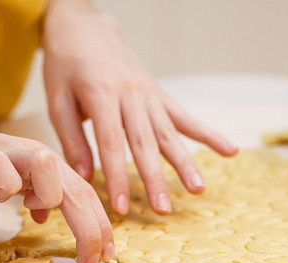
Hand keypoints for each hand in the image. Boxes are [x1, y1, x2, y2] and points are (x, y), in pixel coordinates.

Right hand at [0, 110, 113, 262]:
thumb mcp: (6, 181)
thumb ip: (29, 193)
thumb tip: (47, 215)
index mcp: (43, 165)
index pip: (85, 195)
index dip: (100, 226)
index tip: (106, 256)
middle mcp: (32, 156)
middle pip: (77, 190)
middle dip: (91, 230)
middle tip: (92, 262)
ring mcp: (4, 156)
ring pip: (49, 169)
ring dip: (50, 198)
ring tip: (31, 213)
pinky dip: (3, 187)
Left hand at [42, 0, 237, 215]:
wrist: (85, 27)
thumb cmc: (65, 65)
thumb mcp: (57, 99)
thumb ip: (72, 139)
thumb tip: (85, 178)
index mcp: (101, 92)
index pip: (112, 143)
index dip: (117, 176)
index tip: (121, 206)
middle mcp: (130, 93)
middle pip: (146, 143)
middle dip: (155, 179)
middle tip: (163, 210)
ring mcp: (149, 94)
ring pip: (169, 133)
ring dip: (185, 163)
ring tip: (198, 189)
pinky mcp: (160, 94)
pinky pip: (186, 117)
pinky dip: (209, 134)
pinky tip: (230, 151)